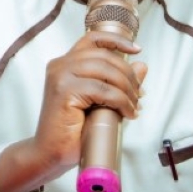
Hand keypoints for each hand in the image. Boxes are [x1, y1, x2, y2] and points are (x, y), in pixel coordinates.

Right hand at [34, 31, 146, 170]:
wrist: (50, 153)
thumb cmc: (72, 130)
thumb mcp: (100, 101)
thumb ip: (117, 82)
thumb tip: (141, 66)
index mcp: (65, 63)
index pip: (92, 39)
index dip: (117, 40)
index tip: (137, 49)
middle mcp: (60, 65)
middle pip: (105, 56)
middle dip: (128, 75)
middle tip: (139, 95)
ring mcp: (60, 76)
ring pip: (106, 71)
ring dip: (127, 89)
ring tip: (133, 107)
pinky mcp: (64, 91)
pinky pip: (103, 90)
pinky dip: (121, 101)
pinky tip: (126, 113)